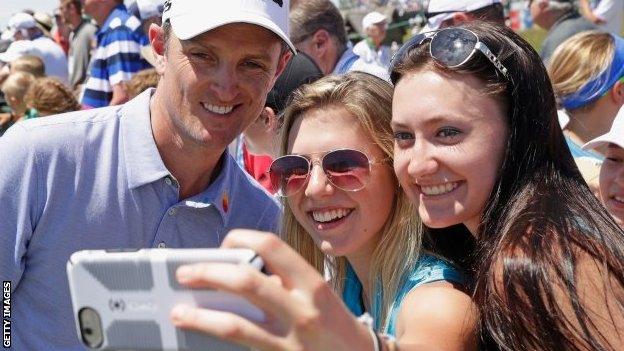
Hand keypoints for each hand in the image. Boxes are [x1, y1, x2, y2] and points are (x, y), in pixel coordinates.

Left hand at [170, 229, 372, 350]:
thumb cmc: (334, 323)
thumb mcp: (317, 293)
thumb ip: (284, 280)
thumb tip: (237, 270)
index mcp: (311, 282)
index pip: (270, 245)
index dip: (240, 239)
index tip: (224, 244)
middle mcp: (301, 308)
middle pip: (244, 280)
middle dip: (208, 273)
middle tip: (185, 273)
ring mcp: (290, 339)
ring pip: (234, 324)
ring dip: (200, 317)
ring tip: (179, 313)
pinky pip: (241, 348)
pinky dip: (216, 340)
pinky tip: (200, 338)